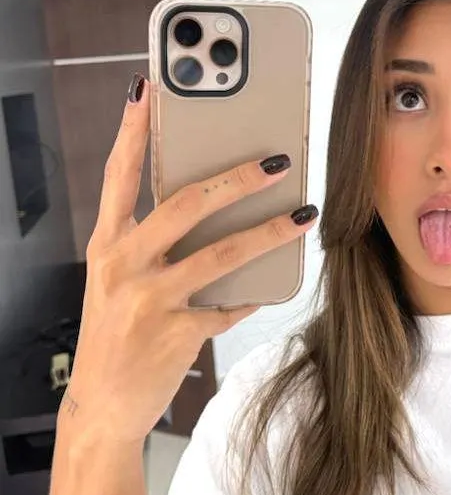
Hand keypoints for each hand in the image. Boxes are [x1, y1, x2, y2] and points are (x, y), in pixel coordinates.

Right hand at [59, 77, 317, 445]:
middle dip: (236, 177)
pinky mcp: (177, 332)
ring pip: (222, 252)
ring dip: (270, 230)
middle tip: (276, 160)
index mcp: (106, 245)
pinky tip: (271, 287)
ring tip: (303, 212)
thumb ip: (149, 246)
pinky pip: (229, 305)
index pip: (117, 176)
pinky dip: (253, 295)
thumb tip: (209, 210)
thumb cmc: (116, 335)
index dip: (132, 131)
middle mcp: (123, 265)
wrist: (102, 405)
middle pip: (185, 204)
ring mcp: (149, 299)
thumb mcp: (117, 282)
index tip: (148, 89)